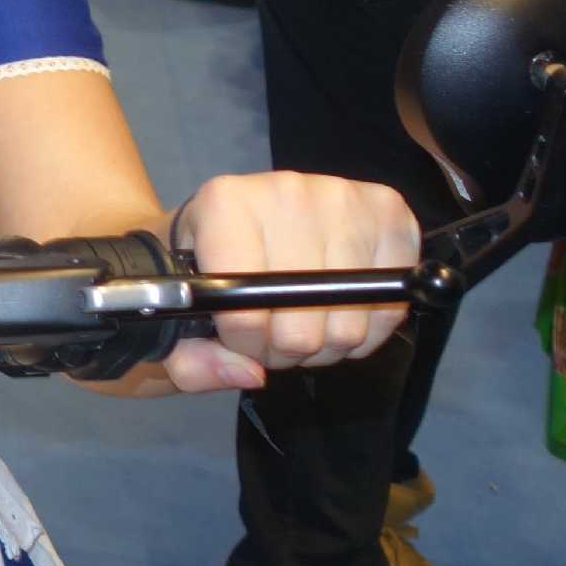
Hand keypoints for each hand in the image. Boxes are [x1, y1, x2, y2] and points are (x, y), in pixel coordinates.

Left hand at [160, 171, 419, 392]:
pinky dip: (366, 328)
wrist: (239, 211)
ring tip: (302, 321)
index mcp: (225, 204)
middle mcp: (288, 191)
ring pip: (347, 324)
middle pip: (302, 325)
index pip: (246, 311)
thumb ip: (190, 358)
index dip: (244, 344)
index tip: (237, 338)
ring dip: (325, 344)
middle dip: (283, 349)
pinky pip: (391, 306)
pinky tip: (337, 310)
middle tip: (271, 332)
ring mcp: (344, 198)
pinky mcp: (389, 211)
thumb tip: (249, 374)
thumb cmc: (202, 259)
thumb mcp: (175, 306)